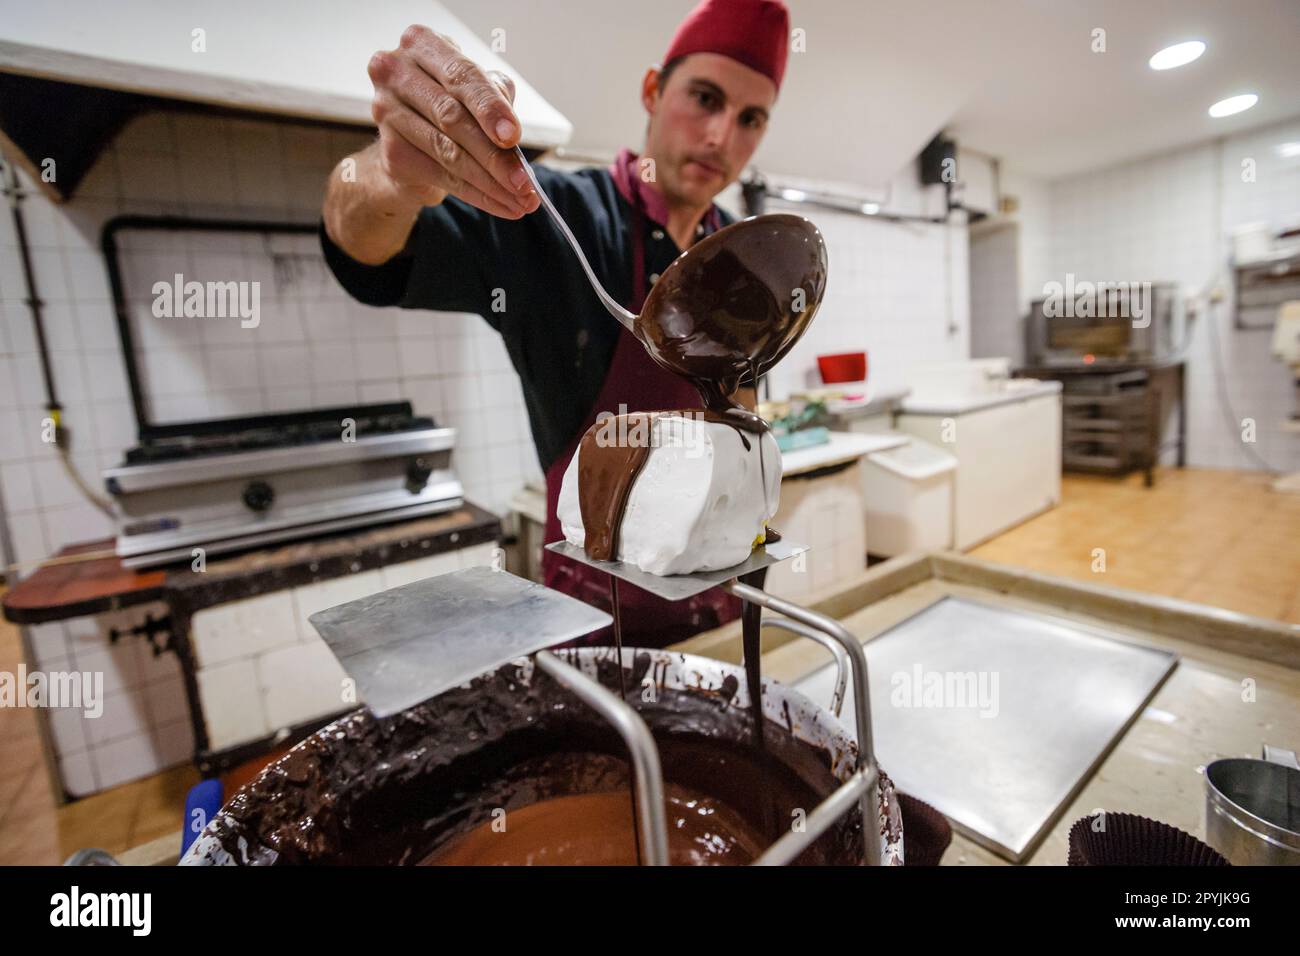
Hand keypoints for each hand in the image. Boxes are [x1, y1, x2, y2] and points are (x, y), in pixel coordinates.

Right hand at [367, 25, 540, 217]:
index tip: (514, 136)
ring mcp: (386, 111)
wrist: (410, 139)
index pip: (461, 76)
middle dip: (495, 155)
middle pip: (452, 118)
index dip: (490, 108)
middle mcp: (396, 72)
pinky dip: (477, 195)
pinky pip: (442, 176)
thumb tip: (511, 137)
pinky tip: (502, 205)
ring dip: (490, 182)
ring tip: (521, 200)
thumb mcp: (477, 91)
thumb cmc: (450, 103)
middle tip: (524, 181)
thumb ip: (495, 99)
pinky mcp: (391, 150)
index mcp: (422, 43)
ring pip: (448, 152)